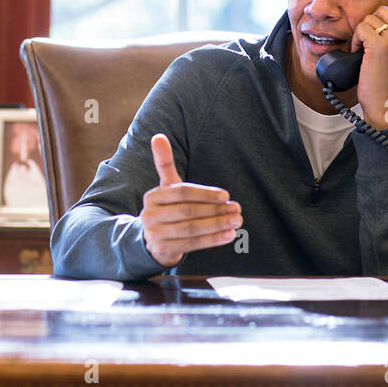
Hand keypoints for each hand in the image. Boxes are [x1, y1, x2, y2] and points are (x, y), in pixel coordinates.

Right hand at [141, 133, 241, 267]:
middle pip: (188, 211)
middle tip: (237, 209)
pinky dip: (212, 240)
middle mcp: (150, 215)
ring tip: (236, 221)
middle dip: (215, 210)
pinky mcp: (164, 250)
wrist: (151, 240)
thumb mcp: (165, 186)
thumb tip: (158, 136)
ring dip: (217, 225)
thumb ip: (164, 162)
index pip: (182, 192)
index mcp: (153, 196)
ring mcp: (155, 235)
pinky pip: (192, 244)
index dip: (205, 194)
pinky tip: (229, 236)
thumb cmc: (166, 208)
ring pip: (191, 229)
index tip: (226, 195)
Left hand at [349, 1, 387, 129]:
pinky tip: (357, 51)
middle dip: (372, 23)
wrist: (382, 101)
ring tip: (363, 47)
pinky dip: (355, 39)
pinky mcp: (379, 46)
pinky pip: (361, 28)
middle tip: (368, 39)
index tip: (381, 29)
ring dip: (362, 32)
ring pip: (370, 18)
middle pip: (384, 10)